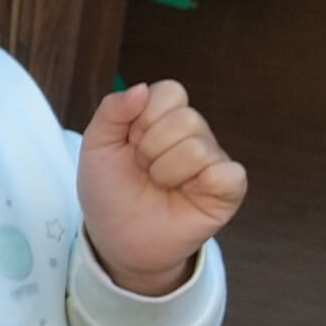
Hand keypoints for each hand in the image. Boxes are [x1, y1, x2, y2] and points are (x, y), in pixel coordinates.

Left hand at [79, 81, 247, 295]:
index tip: (129, 143)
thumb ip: (112, 111)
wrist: (116, 237)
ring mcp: (213, 160)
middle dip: (151, 148)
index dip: (143, 118)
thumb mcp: (96, 145)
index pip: (170, 91)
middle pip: (186, 118)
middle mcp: (193, 133)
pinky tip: (186, 194)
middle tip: (143, 169)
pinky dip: (200, 184)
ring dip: (166, 171)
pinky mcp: (228, 188)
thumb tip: (141, 89)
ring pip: (199, 147)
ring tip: (159, 184)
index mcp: (164, 116)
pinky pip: (229, 173)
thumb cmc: (109, 190)